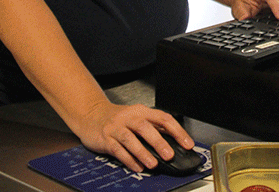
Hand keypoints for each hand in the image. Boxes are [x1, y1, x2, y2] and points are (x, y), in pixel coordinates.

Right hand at [75, 101, 191, 172]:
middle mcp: (129, 117)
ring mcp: (116, 127)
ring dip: (143, 152)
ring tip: (153, 164)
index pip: (163, 118)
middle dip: (159, 142)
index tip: (187, 144)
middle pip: (146, 127)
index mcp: (142, 111)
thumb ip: (154, 128)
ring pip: (130, 138)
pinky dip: (128, 159)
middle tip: (169, 155)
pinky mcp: (105, 138)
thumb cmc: (118, 119)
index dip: (177, 131)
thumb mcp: (138, 118)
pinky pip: (117, 149)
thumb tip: (175, 141)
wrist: (91, 115)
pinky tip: (137, 166)